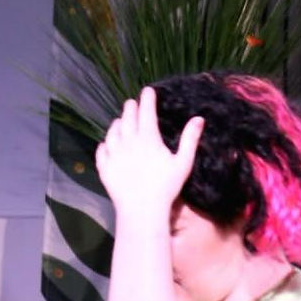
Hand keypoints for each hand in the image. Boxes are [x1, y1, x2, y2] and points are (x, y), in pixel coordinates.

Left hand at [95, 86, 203, 217]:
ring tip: (120, 121)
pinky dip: (105, 144)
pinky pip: (102, 150)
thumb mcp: (183, 163)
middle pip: (127, 118)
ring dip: (117, 124)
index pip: (146, 111)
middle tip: (132, 103)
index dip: (147, 99)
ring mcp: (113, 154)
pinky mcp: (104, 167)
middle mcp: (127, 142)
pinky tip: (107, 144)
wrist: (142, 210)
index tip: (147, 90)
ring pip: (112, 132)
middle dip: (130, 108)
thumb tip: (198, 118)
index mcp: (147, 138)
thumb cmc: (166, 187)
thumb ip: (190, 139)